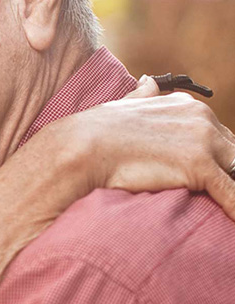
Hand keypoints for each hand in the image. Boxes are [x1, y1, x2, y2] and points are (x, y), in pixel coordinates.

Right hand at [52, 76, 234, 218]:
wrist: (84, 147)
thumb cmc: (97, 131)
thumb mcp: (127, 105)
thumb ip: (145, 95)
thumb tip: (149, 83)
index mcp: (187, 106)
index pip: (218, 137)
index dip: (215, 159)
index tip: (210, 177)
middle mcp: (202, 119)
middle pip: (233, 153)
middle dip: (228, 172)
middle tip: (217, 194)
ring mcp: (203, 142)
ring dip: (231, 189)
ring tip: (226, 210)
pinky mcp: (200, 167)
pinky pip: (231, 193)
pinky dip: (234, 208)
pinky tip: (232, 219)